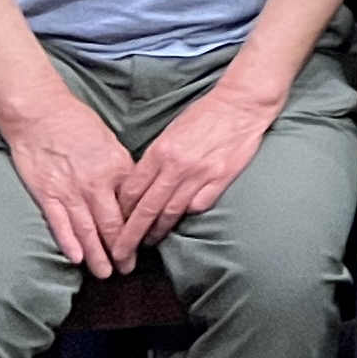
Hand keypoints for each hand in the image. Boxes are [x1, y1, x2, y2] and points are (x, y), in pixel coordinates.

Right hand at [3, 87, 145, 275]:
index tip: (145, 243)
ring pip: (88, 230)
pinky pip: (60, 224)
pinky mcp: (47, 194)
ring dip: (98, 255)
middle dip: (121, 250)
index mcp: (118, 168)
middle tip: (127, 268)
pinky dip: (69, 243)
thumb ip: (121, 171)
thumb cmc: (78, 124)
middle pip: (113, 224)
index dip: (140, 228)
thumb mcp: (111, 144)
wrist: (41, 114)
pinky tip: (77, 259)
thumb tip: (133, 195)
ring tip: (105, 273)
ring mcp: (70, 191)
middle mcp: (97, 183)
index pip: (134, 205)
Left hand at [116, 80, 278, 250]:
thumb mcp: (171, 131)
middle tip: (120, 253)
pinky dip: (188, 215)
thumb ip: (156, 158)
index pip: (131, 190)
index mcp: (160, 151)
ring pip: (170, 213)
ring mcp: (200, 174)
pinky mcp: (221, 179)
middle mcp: (176, 166)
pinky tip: (182, 220)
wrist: (241, 104)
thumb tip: (141, 184)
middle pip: (146, 209)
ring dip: (157, 231)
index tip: (115, 224)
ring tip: (149, 241)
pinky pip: (199, 206)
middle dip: (129, 236)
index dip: (120, 212)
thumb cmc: (205, 114)